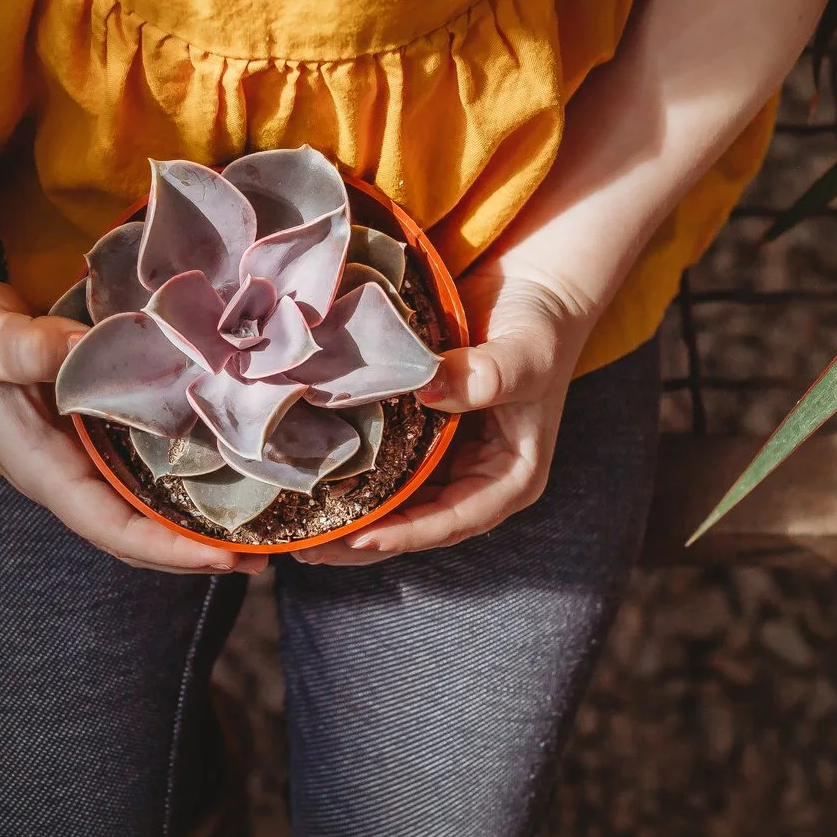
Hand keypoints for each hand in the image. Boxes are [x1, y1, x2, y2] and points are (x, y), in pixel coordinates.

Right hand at [0, 270, 259, 574]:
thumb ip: (27, 348)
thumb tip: (79, 348)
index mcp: (45, 473)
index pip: (111, 530)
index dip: (167, 550)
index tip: (223, 558)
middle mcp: (67, 479)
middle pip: (137, 537)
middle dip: (196, 555)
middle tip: (263, 558)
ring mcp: (82, 463)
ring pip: (144, 512)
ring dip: (197, 527)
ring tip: (260, 532)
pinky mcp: (94, 439)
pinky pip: (144, 476)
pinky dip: (184, 486)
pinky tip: (228, 475)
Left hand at [294, 267, 595, 566]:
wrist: (532, 287)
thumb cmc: (539, 325)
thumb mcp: (525, 353)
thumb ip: (488, 375)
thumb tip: (428, 389)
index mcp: (511, 477)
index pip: (456, 519)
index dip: (408, 532)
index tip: (362, 538)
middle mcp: (478, 478)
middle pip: (417, 524)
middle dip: (364, 540)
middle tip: (308, 549)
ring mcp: (448, 458)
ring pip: (395, 503)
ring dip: (350, 517)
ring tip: (296, 530)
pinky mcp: (423, 434)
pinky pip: (384, 464)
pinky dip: (351, 476)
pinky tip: (310, 481)